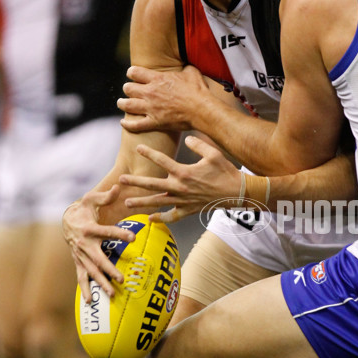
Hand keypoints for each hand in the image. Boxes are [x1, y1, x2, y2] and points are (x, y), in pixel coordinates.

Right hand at [62, 185, 135, 301]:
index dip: (119, 234)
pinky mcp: (79, 262)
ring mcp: (80, 255)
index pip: (107, 232)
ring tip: (112, 294)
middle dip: (109, 269)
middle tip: (121, 279)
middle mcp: (84, 244)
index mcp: (89, 228)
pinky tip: (90, 302)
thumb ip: (106, 195)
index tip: (133, 238)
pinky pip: (82, 277)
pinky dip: (84, 290)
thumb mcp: (92, 198)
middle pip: (98, 259)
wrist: (66, 220)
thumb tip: (119, 185)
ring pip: (91, 271)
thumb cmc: (84, 208)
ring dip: (101, 283)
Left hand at [117, 64, 211, 132]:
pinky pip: (135, 125)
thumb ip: (184, 68)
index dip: (132, 73)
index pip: (134, 72)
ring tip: (121, 103)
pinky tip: (123, 122)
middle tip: (129, 90)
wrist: (201, 110)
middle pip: (128, 88)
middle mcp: (150, 92)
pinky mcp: (154, 122)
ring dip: (122, 103)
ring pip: (127, 105)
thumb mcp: (192, 72)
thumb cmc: (198, 91)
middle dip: (128, 89)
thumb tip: (186, 65)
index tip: (133, 75)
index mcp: (157, 79)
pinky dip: (127, 124)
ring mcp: (151, 108)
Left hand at [119, 135, 241, 222]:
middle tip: (122, 180)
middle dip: (136, 182)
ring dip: (142, 203)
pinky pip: (172, 216)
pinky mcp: (188, 210)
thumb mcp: (213, 154)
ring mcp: (183, 200)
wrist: (236, 193)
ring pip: (158, 202)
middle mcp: (180, 187)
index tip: (138, 148)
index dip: (149, 153)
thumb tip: (187, 139)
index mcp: (184, 172)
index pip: (162, 161)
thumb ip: (197, 145)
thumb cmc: (226, 172)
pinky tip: (151, 219)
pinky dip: (162, 218)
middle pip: (153, 184)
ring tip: (128, 203)